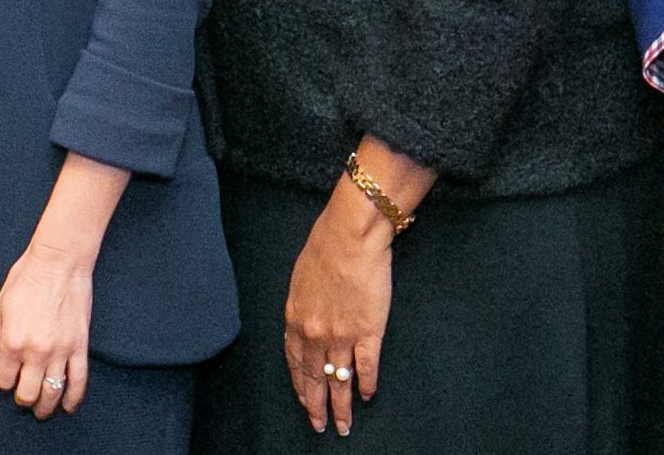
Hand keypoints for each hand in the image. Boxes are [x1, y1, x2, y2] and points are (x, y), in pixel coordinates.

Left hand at [0, 240, 93, 418]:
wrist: (59, 263)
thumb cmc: (26, 279)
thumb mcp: (0, 306)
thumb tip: (1, 359)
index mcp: (11, 341)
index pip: (3, 379)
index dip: (3, 382)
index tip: (6, 380)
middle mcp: (35, 352)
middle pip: (27, 393)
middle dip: (23, 399)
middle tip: (23, 399)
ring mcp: (60, 351)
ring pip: (52, 392)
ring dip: (46, 406)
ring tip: (43, 411)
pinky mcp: (79, 347)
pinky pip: (78, 381)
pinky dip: (74, 398)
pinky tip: (69, 407)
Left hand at [284, 189, 393, 435]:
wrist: (350, 237)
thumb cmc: (324, 250)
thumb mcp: (300, 282)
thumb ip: (301, 310)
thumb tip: (303, 327)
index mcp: (296, 320)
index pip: (295, 364)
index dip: (300, 387)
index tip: (305, 403)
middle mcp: (315, 334)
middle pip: (314, 379)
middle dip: (316, 406)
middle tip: (320, 426)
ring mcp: (342, 336)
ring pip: (339, 381)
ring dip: (341, 406)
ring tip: (343, 425)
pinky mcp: (368, 331)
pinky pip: (366, 366)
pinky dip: (366, 384)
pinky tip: (365, 396)